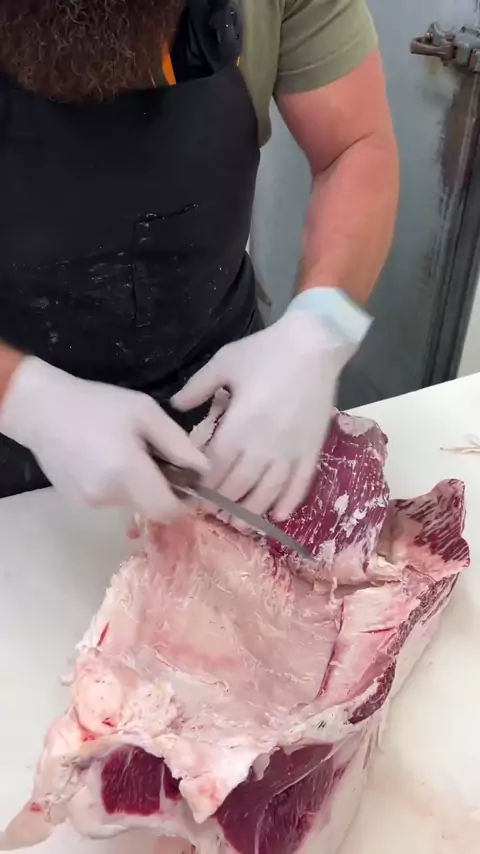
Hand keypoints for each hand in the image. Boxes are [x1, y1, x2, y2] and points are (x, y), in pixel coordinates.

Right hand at [0, 358, 207, 521]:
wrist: (42, 410)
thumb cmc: (97, 404)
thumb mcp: (146, 412)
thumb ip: (178, 444)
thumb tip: (205, 470)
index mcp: (128, 472)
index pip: (169, 510)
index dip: (186, 502)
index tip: (191, 482)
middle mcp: (109, 496)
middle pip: (152, 508)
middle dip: (164, 490)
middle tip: (160, 459)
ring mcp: (91, 502)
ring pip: (132, 503)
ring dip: (140, 485)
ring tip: (129, 452)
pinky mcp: (79, 502)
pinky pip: (112, 500)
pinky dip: (120, 485)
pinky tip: (108, 459)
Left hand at [173, 291, 368, 520]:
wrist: (315, 344)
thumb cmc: (266, 351)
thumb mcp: (225, 362)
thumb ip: (197, 387)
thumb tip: (175, 406)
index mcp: (240, 425)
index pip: (215, 466)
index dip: (202, 483)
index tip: (191, 490)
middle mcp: (265, 445)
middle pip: (239, 485)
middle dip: (222, 501)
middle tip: (209, 510)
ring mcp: (291, 450)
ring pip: (268, 492)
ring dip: (252, 511)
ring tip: (238, 524)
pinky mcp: (312, 449)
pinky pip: (301, 483)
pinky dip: (290, 502)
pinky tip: (280, 515)